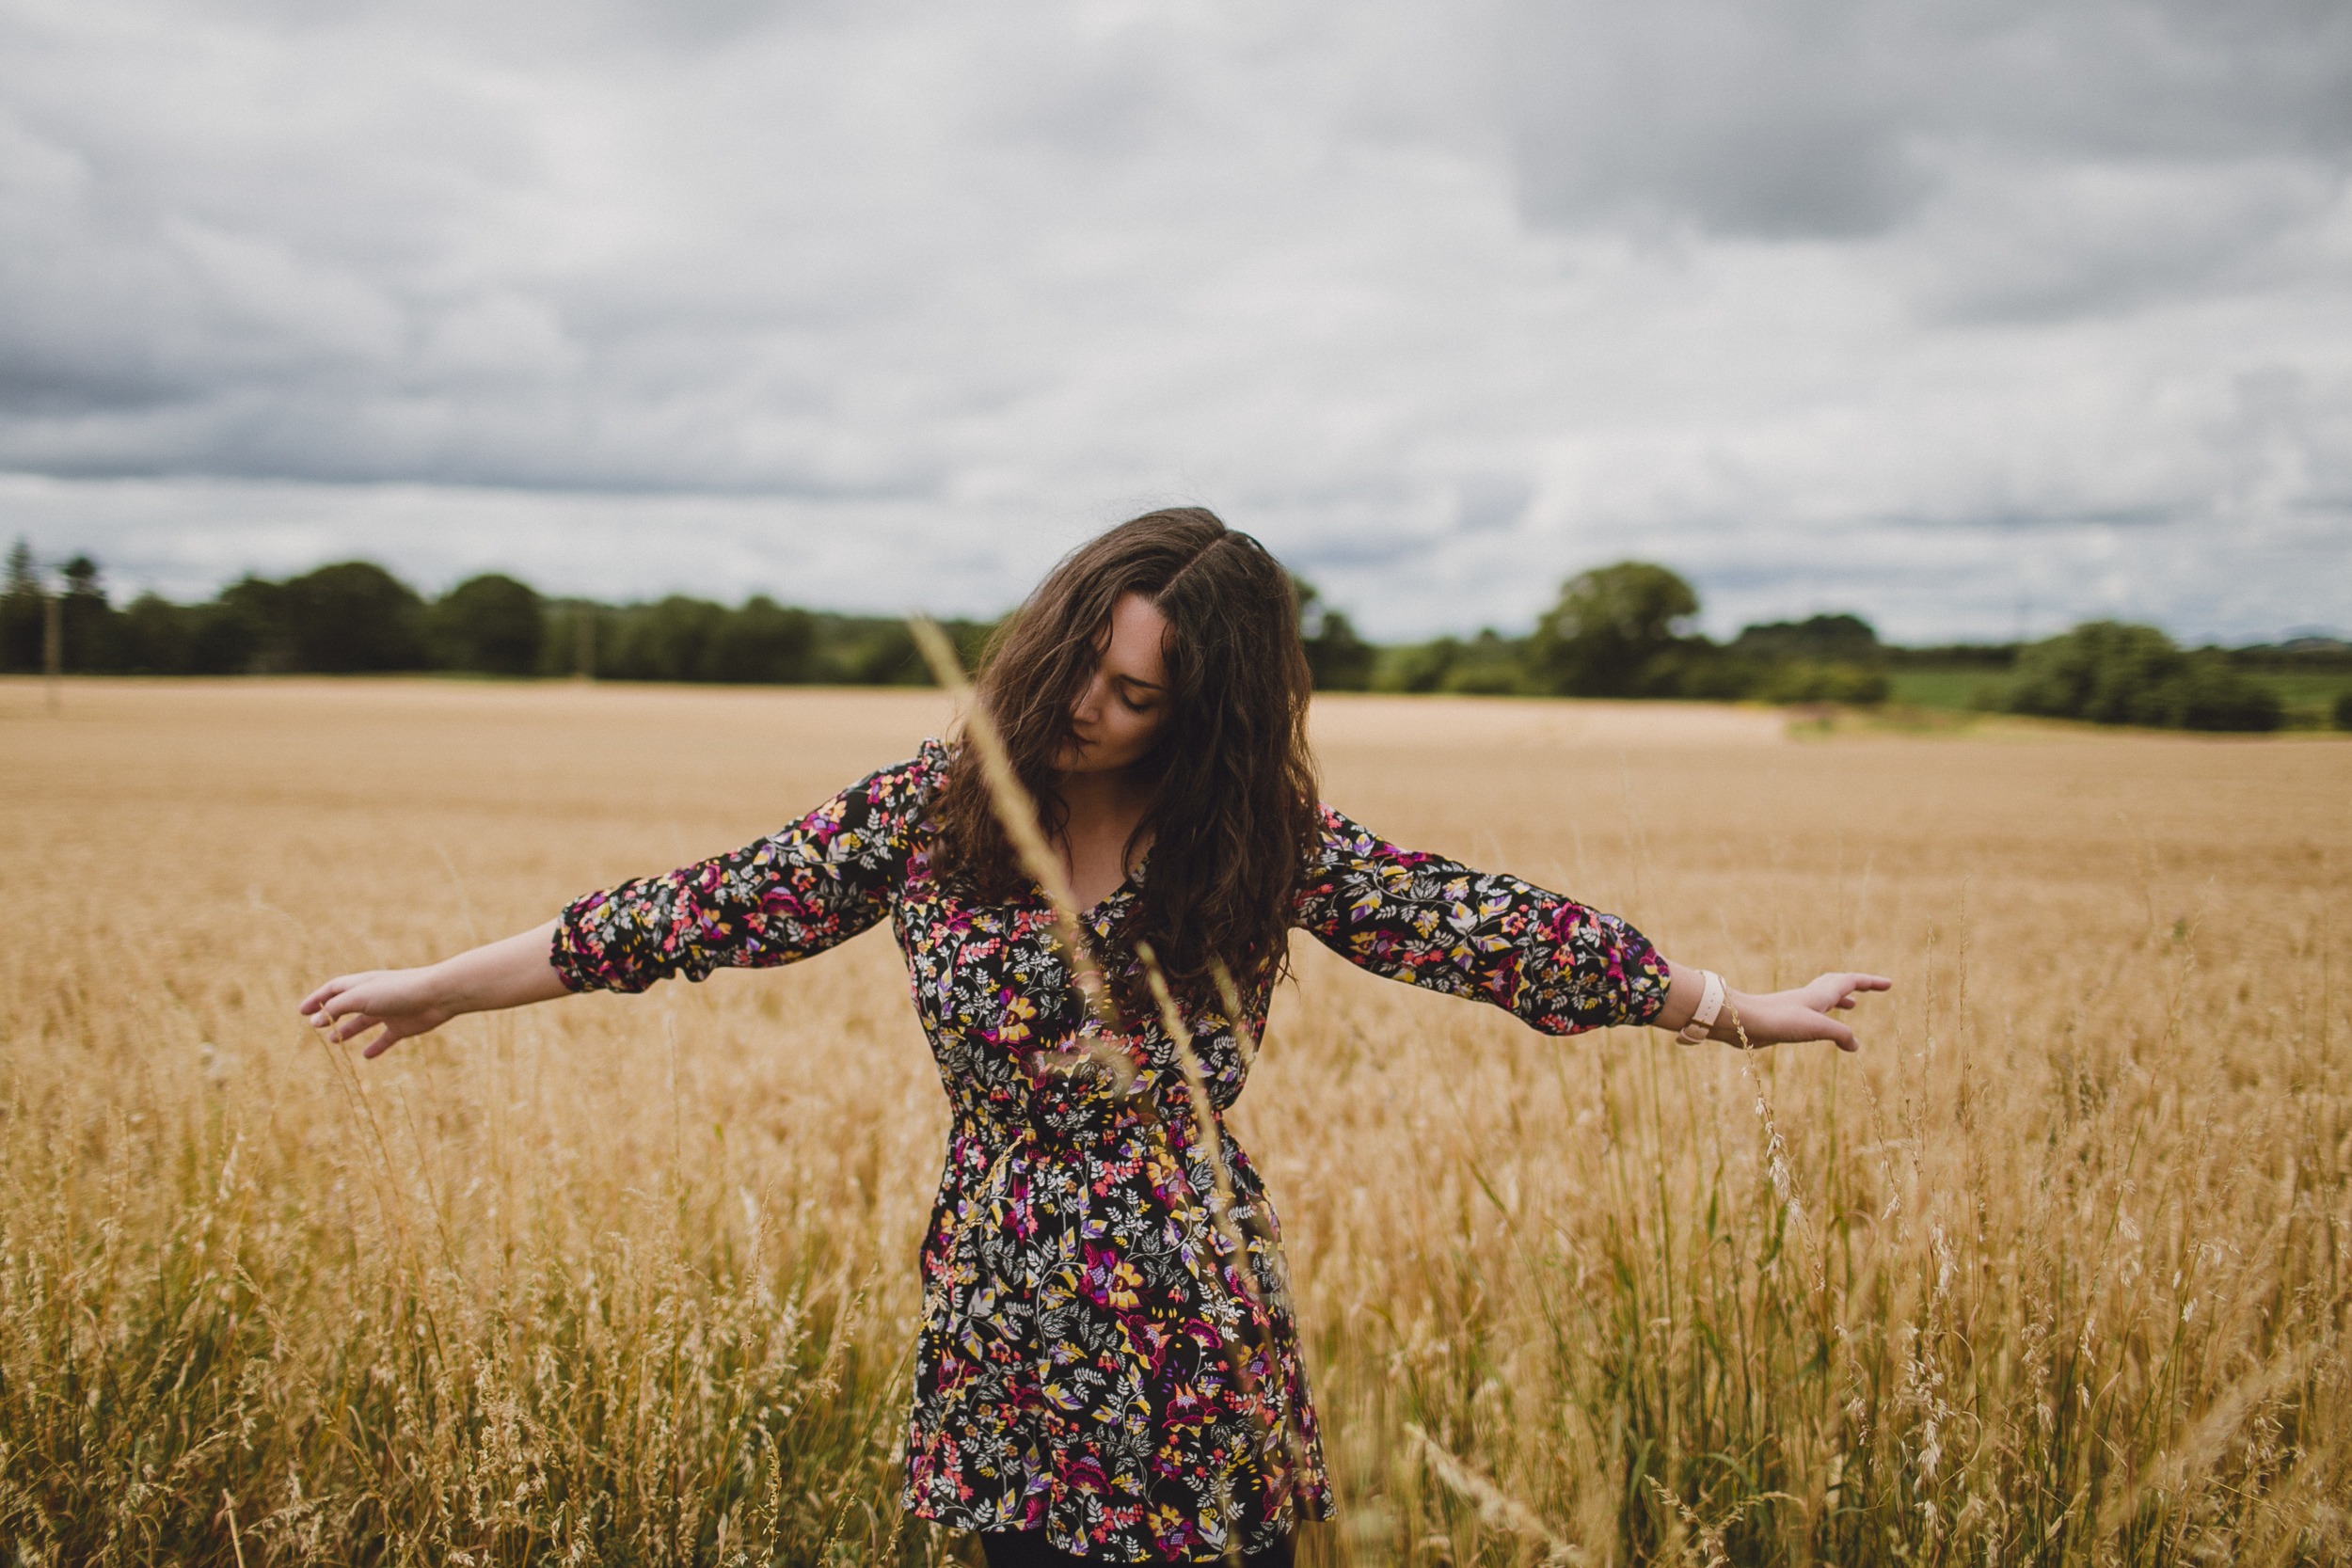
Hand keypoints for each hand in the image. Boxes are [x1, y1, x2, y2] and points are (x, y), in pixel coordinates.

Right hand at [299, 967, 455, 1057]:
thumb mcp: (360, 997)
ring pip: (364, 1022)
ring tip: (333, 1041)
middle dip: (331, 1014)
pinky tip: (366, 1056)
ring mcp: (389, 1011)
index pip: (334, 989)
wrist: (437, 995)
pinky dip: (376, 1047)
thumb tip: (315, 1020)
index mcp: (363, 984)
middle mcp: (375, 996)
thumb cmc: (398, 991)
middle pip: (348, 1005)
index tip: (302, 1011)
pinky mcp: (403, 1026)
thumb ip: (337, 1007)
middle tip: (315, 1026)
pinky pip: (386, 1038)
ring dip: (348, 1030)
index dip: (317, 999)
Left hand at [1714, 972, 1891, 1051]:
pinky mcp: (1786, 1019)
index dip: (1870, 982)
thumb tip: (1855, 1045)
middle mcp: (1809, 997)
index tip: (1889, 983)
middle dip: (1857, 985)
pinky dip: (1825, 1016)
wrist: (1741, 1022)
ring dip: (1841, 999)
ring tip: (1852, 1006)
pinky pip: (1813, 1013)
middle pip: (1838, 984)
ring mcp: (1797, 1007)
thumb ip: (1840, 1035)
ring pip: (1824, 998)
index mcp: (1820, 995)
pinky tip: (1820, 1027)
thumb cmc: (1778, 1020)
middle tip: (1872, 987)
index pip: (1851, 982)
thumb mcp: (1816, 1028)